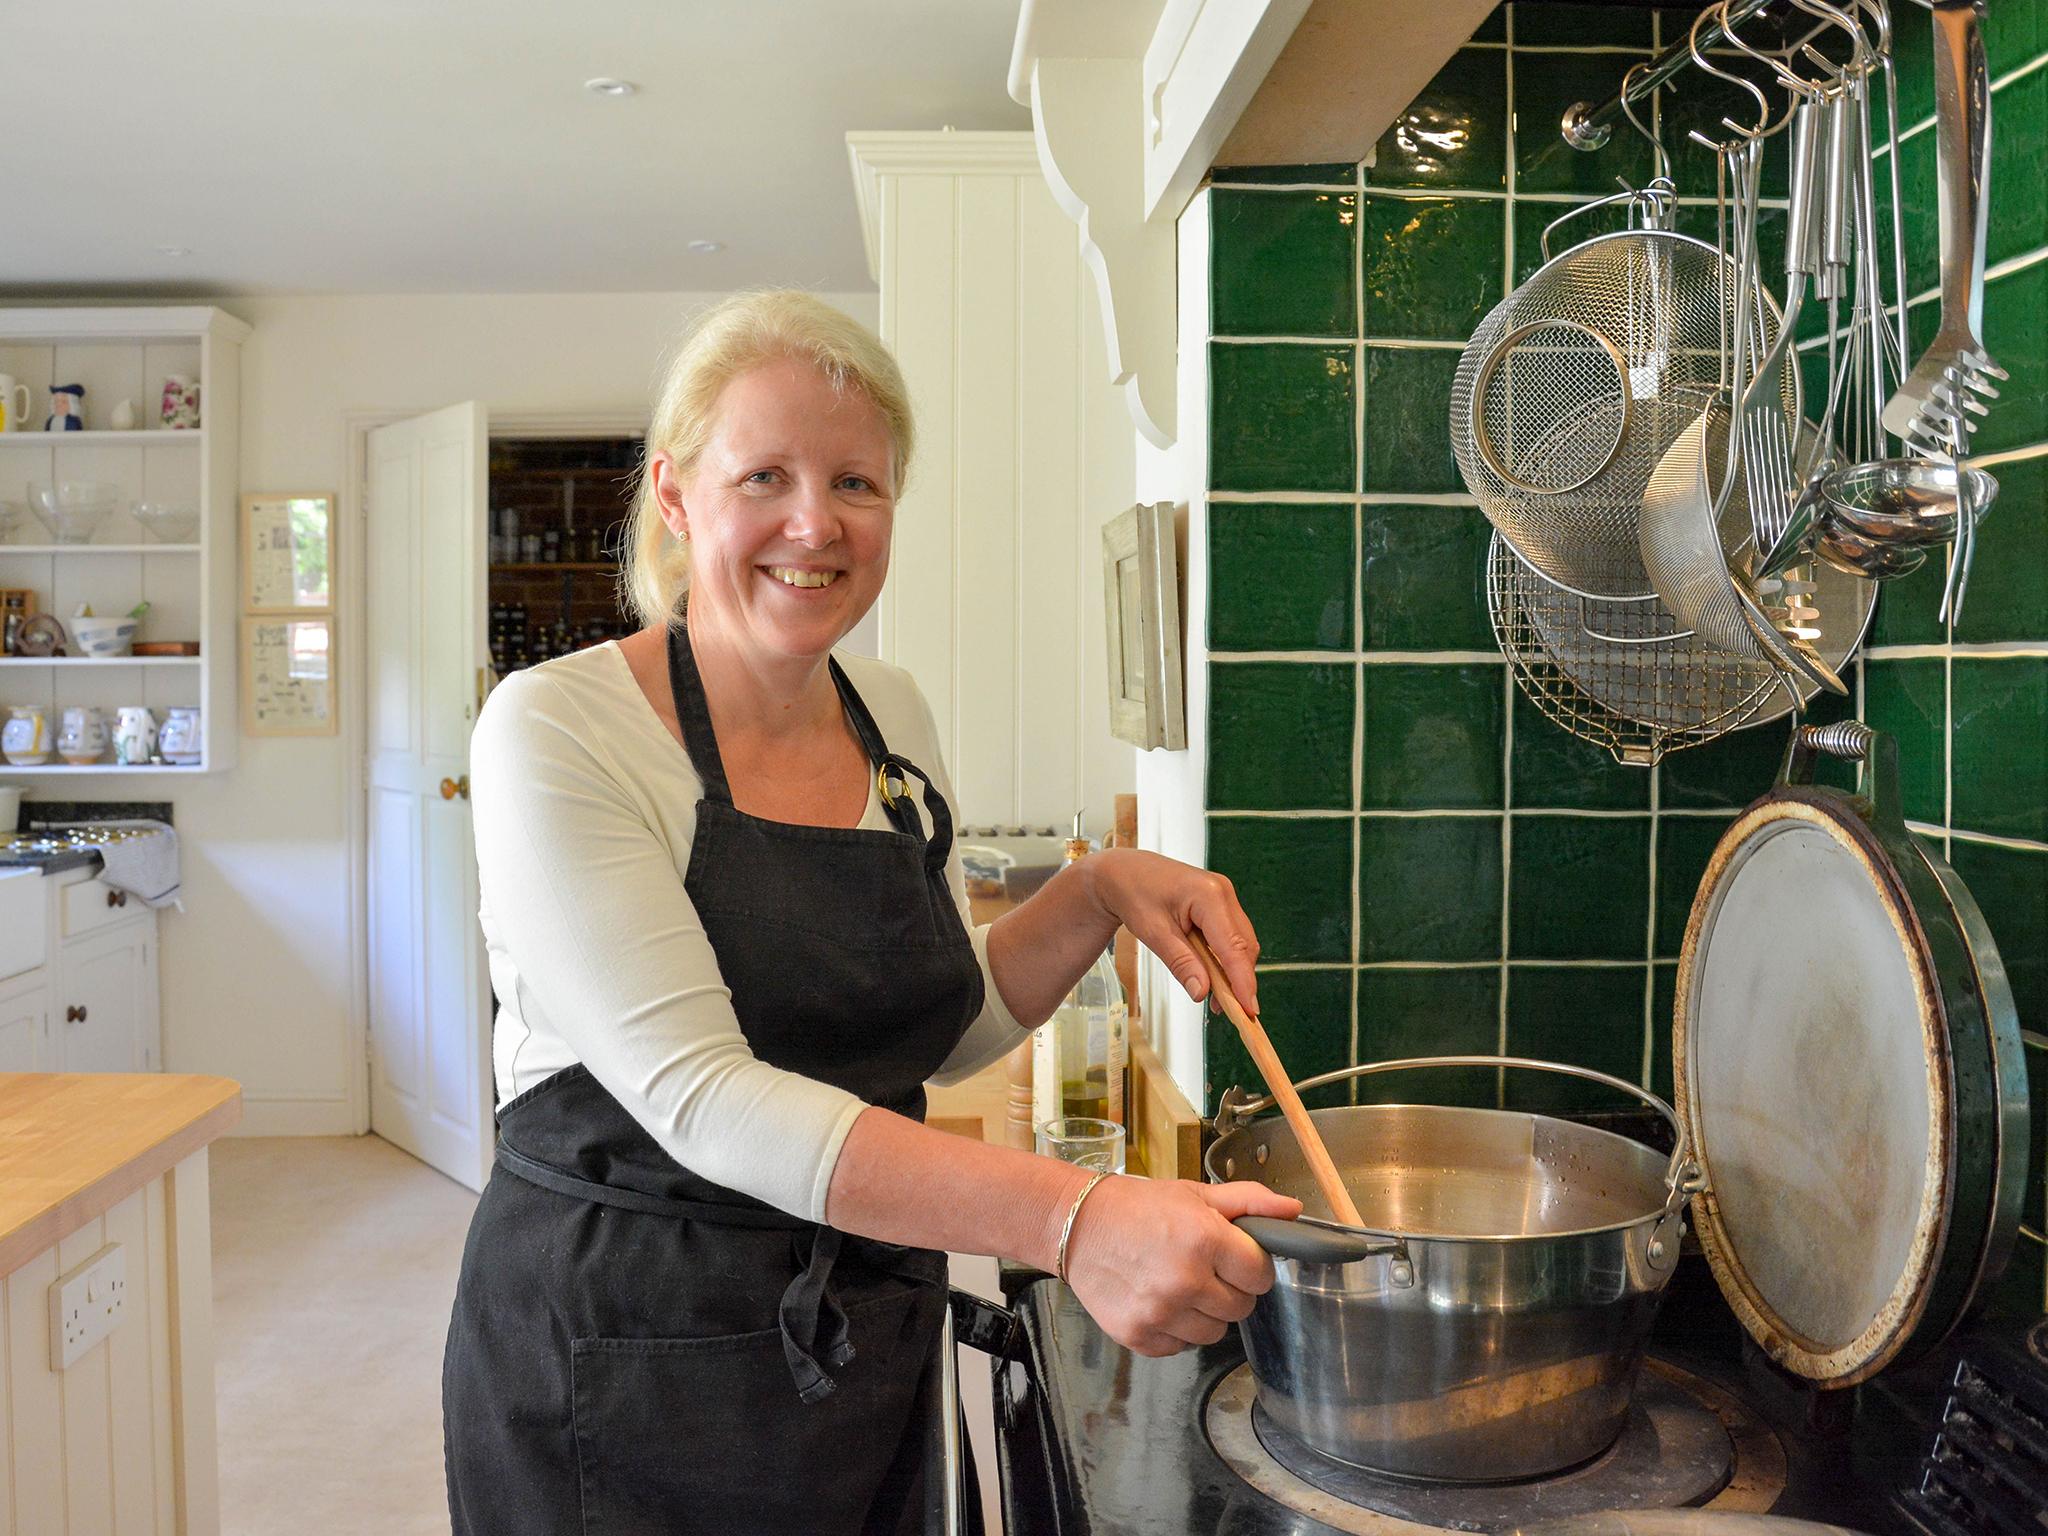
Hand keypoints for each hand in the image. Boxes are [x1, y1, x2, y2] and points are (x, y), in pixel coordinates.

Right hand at [1061, 1176, 1301, 1356]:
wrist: (1077, 1226)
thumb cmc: (1138, 1207)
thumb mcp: (1195, 1194)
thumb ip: (1249, 1202)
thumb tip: (1293, 1212)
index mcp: (1203, 1239)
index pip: (1260, 1276)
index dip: (1251, 1265)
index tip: (1234, 1257)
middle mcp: (1184, 1280)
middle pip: (1241, 1308)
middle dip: (1229, 1289)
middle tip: (1203, 1268)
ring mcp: (1160, 1313)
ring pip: (1214, 1333)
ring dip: (1204, 1313)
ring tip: (1179, 1285)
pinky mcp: (1139, 1337)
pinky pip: (1181, 1346)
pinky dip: (1176, 1329)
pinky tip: (1159, 1301)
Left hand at [1082, 849, 1259, 1015]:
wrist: (1124, 871)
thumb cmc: (1134, 895)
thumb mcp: (1153, 933)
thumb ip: (1181, 962)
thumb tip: (1202, 993)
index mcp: (1208, 895)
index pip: (1233, 946)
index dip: (1243, 980)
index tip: (1249, 1010)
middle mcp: (1224, 892)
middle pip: (1243, 946)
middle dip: (1239, 981)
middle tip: (1229, 1012)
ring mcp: (1225, 896)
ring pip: (1240, 943)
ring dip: (1232, 972)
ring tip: (1217, 1001)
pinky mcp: (1220, 904)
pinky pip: (1230, 937)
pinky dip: (1225, 960)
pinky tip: (1213, 978)